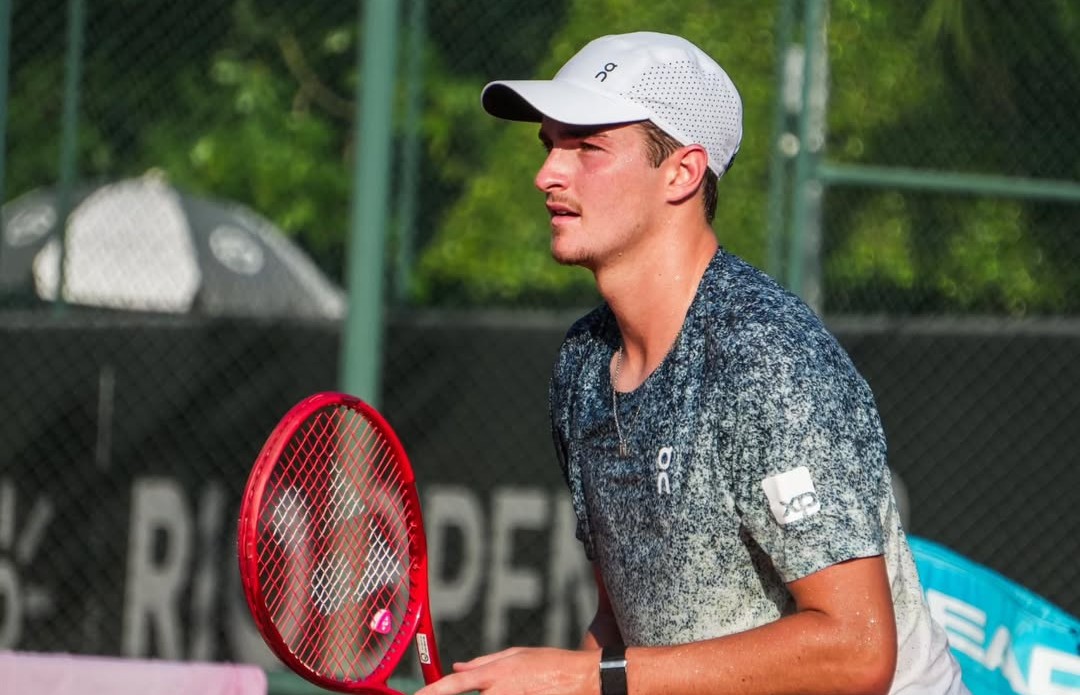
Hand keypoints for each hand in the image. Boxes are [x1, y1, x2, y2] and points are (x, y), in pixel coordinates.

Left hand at [415, 647, 597, 694]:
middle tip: (459, 692)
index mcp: (496, 672)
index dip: (434, 691)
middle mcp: (500, 691)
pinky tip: (519, 693)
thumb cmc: (552, 664)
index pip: (456, 683)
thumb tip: (458, 665)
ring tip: (510, 688)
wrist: (585, 680)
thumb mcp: (518, 655)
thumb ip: (485, 662)